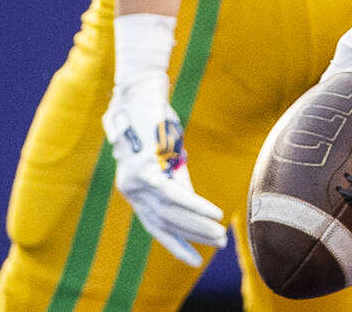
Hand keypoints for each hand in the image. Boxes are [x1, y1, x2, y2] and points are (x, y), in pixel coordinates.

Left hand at [101, 78, 226, 265]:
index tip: (195, 260)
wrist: (140, 92)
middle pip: (165, 223)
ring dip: (199, 225)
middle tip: (218, 245)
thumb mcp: (167, 154)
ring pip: (172, 213)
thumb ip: (175, 178)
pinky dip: (196, 207)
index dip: (176, 243)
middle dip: (193, 236)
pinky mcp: (146, 170)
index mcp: (135, 190)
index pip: (156, 226)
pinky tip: (214, 215)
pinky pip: (175, 196)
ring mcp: (136, 181)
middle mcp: (131, 190)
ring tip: (220, 235)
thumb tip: (191, 202)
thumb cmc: (153, 120)